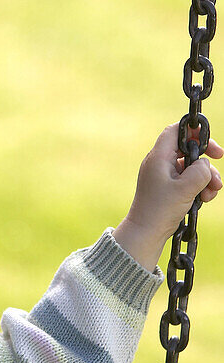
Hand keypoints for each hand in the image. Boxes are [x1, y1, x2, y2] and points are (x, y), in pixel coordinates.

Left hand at [128, 122, 222, 237]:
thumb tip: (205, 164)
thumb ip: (200, 172)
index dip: (193, 130)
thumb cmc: (160, 209)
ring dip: (206, 176)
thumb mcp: (185, 189)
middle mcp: (160, 163)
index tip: (209, 141)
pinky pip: (188, 179)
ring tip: (212, 192)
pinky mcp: (169, 187)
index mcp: (158, 157)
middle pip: (186, 147)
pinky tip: (204, 199)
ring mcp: (164, 175)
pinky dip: (199, 186)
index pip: (175, 131)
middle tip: (220, 158)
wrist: (146, 232)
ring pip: (191, 166)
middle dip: (205, 155)